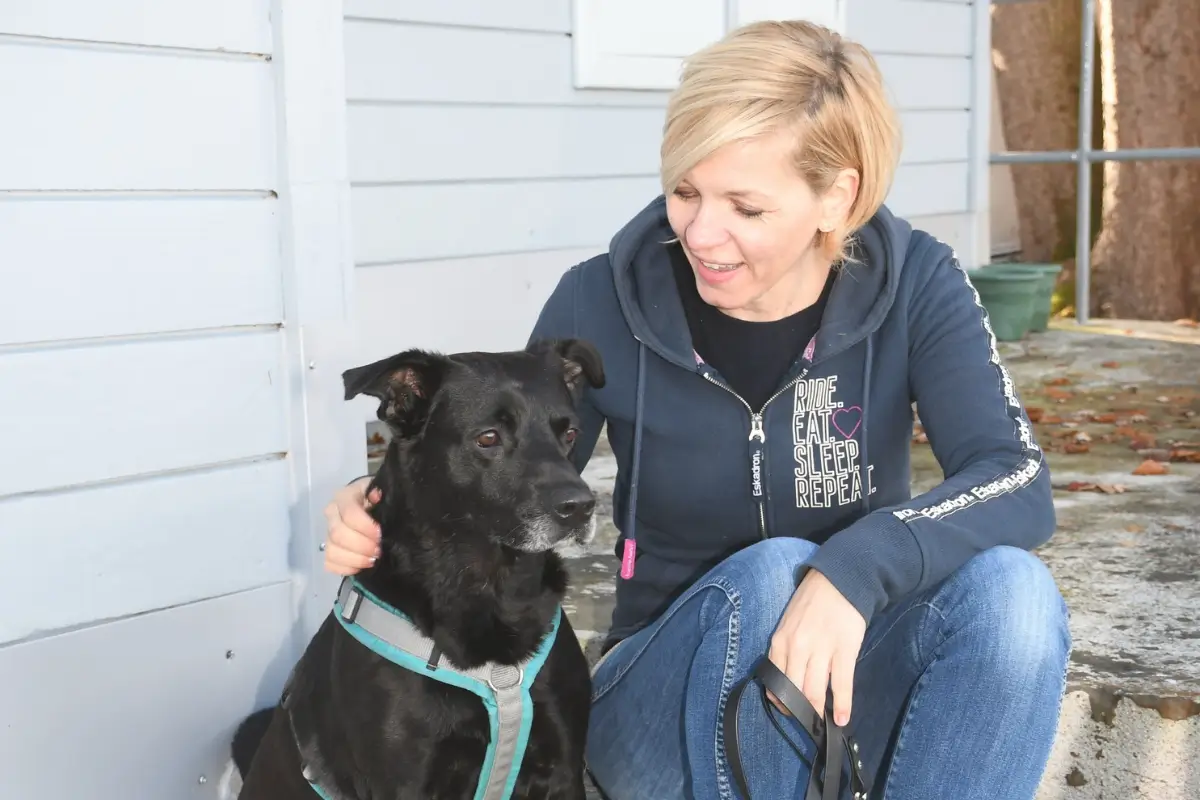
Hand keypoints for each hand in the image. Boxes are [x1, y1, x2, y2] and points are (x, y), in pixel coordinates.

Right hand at [322, 476, 382, 574]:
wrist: (371, 507)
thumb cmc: (380, 500)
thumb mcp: (384, 492)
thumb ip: (383, 493)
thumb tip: (376, 495)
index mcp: (345, 497)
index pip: (349, 513)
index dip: (365, 527)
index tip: (380, 535)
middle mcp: (332, 513)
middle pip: (338, 534)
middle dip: (361, 546)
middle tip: (378, 550)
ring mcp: (328, 532)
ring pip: (332, 551)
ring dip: (355, 559)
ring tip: (372, 559)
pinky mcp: (328, 549)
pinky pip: (330, 563)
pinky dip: (346, 568)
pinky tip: (361, 567)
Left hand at [767, 568, 865, 727]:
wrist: (840, 580)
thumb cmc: (812, 603)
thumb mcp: (788, 624)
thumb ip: (785, 650)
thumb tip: (784, 681)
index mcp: (780, 640)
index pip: (775, 679)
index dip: (781, 701)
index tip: (787, 711)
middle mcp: (797, 647)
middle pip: (794, 690)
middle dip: (798, 710)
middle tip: (805, 722)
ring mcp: (821, 650)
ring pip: (815, 692)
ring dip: (817, 712)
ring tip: (821, 724)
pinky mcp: (844, 651)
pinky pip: (841, 685)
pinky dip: (842, 705)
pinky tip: (842, 718)